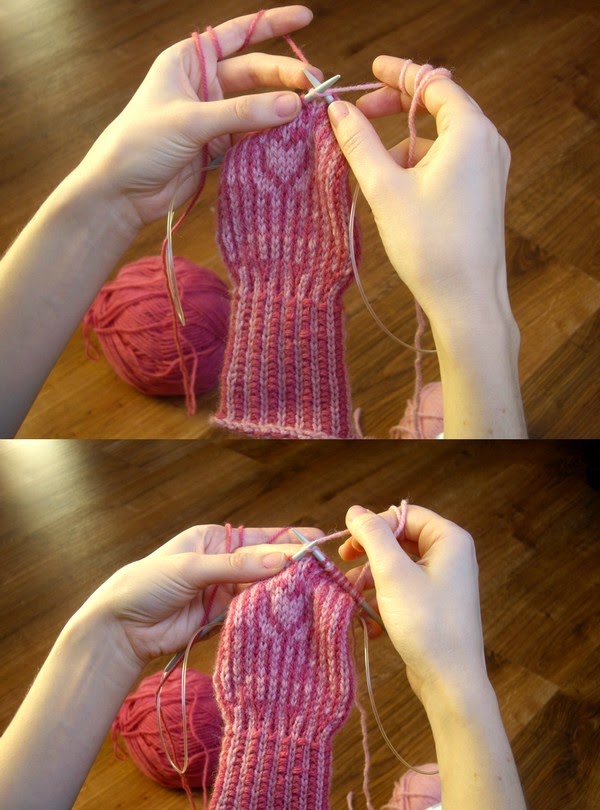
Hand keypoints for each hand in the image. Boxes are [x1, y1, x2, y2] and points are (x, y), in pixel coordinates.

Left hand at [77, 6, 320, 228]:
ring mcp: (212, 116)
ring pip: (256, 106)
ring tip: (311, 114)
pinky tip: (291, 137)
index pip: (236, 34)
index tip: (306, 18)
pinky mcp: (216, 146)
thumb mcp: (190, 121)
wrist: (120, 193)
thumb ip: (242, 113)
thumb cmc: (140, 144)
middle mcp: (202, 84)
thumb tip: (292, 105)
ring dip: (281, 110)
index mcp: (188, 61)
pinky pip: (251, 135)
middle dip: (285, 78)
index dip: (272, 24)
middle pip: (254, 73)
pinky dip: (270, 136)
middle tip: (317, 88)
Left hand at [79, 524, 309, 669]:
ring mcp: (223, 592)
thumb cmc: (147, 583)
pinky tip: (289, 613)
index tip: (317, 542)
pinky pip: (252, 613)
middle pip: (264, 564)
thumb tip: (280, 560)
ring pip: (262, 590)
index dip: (287, 540)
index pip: (258, 537)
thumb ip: (235, 566)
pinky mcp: (222, 619)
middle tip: (323, 572)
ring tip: (314, 593)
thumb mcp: (190, 568)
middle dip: (290, 567)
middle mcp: (222, 563)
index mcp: (213, 540)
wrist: (120, 628)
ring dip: (283, 592)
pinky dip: (268, 613)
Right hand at [328, 56, 513, 336]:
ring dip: (403, 143)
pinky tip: (392, 189)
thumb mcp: (386, 189)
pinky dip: (418, 165)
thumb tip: (337, 111)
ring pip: (439, 139)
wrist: (467, 300)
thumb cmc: (430, 245)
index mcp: (470, 131)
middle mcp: (487, 143)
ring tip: (369, 168)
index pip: (433, 83)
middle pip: (438, 107)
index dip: (399, 74)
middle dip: (396, 108)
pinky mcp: (483, 192)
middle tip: (358, 116)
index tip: (369, 71)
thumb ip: (360, 143)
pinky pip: (448, 163)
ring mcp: (488, 169)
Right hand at [341, 504, 486, 705]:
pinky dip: (384, 600)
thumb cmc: (425, 622)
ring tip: (352, 595)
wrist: (450, 682)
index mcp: (449, 539)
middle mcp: (450, 556)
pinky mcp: (435, 606)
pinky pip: (404, 589)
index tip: (348, 546)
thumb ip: (373, 536)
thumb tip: (355, 510)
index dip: (374, 526)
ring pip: (398, 566)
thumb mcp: (392, 573)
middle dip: (370, 554)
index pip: (404, 515)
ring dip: (372, 579)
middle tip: (344, 563)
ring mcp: (444, 582)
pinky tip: (370, 620)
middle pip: (400, 539)